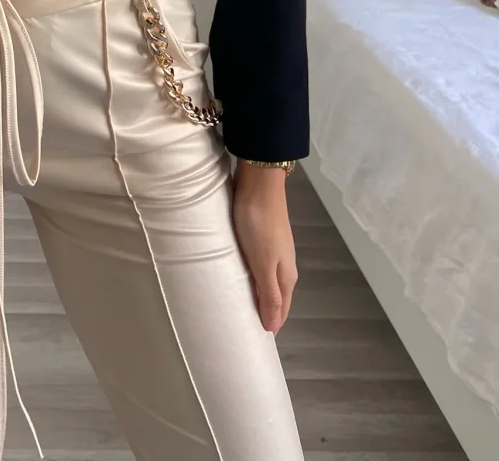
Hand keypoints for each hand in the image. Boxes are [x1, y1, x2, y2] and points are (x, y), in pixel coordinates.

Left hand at [230, 161, 297, 335]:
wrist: (259, 184)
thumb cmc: (259, 225)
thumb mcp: (263, 263)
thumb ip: (269, 295)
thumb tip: (273, 328)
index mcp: (286, 276)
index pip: (281, 310)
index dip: (271, 325)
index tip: (257, 342)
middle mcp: (284, 265)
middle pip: (276, 297)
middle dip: (265, 314)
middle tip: (245, 330)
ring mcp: (275, 250)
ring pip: (268, 281)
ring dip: (257, 295)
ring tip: (239, 308)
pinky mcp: (263, 237)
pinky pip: (259, 266)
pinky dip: (252, 277)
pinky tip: (239, 278)